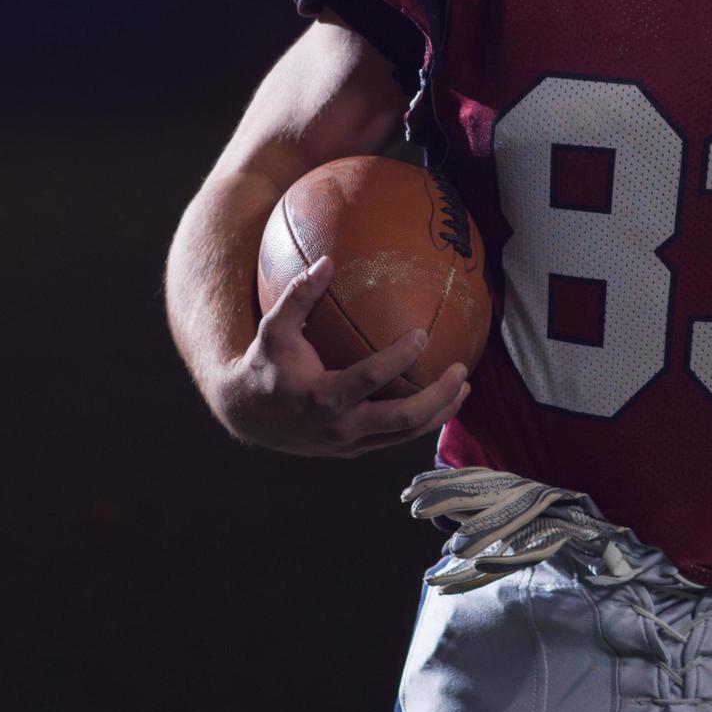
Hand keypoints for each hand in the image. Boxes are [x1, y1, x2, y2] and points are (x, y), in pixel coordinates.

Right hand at [212, 256, 469, 456]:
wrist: (247, 416)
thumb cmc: (264, 365)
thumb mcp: (274, 329)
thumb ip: (298, 296)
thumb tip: (327, 260)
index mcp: (321, 397)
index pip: (369, 379)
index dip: (398, 359)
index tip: (422, 335)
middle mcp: (339, 427)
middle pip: (401, 419)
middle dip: (437, 397)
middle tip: (461, 371)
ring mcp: (349, 444)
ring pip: (404, 435)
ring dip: (439, 413)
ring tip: (464, 387)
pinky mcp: (354, 451)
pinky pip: (396, 438)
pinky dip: (423, 421)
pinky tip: (443, 399)